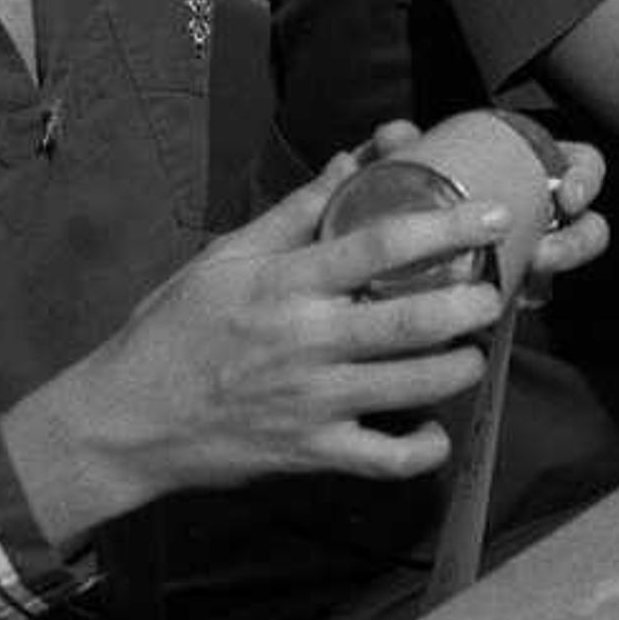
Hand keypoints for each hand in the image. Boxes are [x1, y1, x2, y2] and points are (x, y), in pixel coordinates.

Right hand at [6, 154, 531, 540]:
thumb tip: (351, 160)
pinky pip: (382, 459)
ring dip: (459, 368)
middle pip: (412, 320)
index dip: (447, 225)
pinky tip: (435, 432)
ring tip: (473, 351)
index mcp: (287, 284)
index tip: (494, 216)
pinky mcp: (309, 453)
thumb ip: (295, 212)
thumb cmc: (174, 329)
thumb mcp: (225, 258)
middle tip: (494, 292)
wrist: (123, 421)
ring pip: (411, 386)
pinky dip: (420, 450)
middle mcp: (306, 341)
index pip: (380, 244)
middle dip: (471, 305)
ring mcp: (311, 402)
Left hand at [349, 115, 613, 302]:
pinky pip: (538, 293)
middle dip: (577, 241)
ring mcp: (534, 248)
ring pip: (565, 260)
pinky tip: (507, 304)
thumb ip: (401, 147)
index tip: (568, 195)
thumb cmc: (416, 191)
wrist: (392, 248)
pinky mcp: (518, 284)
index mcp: (534, 167)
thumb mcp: (409, 164)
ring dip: (554, 272)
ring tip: (526, 286)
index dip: (586, 176)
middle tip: (545, 254)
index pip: (581, 164)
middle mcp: (543, 208)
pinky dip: (528, 297)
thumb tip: (396, 134)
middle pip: (586, 222)